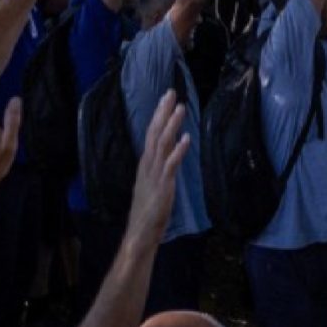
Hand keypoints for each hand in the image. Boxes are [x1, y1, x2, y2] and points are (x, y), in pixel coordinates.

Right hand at [126, 89, 189, 246]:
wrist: (139, 235)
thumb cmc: (147, 211)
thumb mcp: (151, 184)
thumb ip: (158, 168)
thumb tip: (166, 153)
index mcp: (145, 164)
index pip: (151, 134)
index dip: (158, 115)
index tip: (165, 98)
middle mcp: (148, 165)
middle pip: (154, 133)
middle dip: (162, 112)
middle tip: (170, 92)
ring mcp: (154, 175)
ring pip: (162, 145)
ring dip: (171, 125)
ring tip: (180, 108)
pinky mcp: (162, 187)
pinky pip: (170, 165)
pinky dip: (178, 151)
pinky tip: (186, 138)